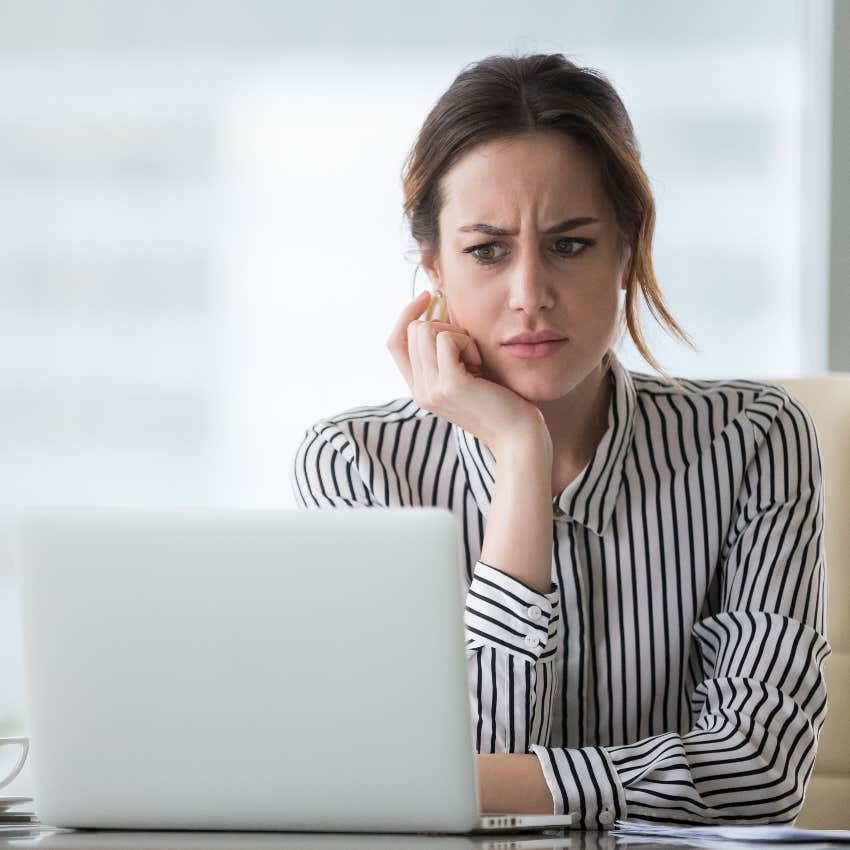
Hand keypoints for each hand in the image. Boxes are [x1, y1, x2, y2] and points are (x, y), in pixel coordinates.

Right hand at [386, 291, 549, 458]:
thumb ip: (447, 354)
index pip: (395, 342)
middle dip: (443, 325)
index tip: (429, 297)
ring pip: (425, 329)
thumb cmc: (502, 403)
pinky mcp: (449, 385)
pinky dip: (467, 342)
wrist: (518, 438)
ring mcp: (431, 389)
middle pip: (412, 330)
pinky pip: (447, 338)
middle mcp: (419, 391)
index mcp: (420, 389)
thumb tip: (439, 308)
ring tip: (475, 359)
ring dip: (456, 334)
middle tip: (471, 350)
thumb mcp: (466, 375)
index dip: (407, 315)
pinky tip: (481, 364)